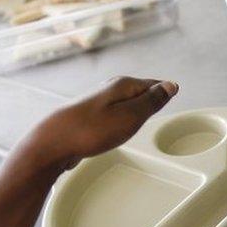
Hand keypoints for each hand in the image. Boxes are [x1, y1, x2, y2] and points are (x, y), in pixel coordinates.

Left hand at [23, 76, 178, 171]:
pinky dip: (122, 121)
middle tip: (160, 113)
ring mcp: (99, 102)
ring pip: (127, 104)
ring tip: (142, 123)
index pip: (155, 85)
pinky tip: (119, 130)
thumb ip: (153, 101)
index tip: (173, 103)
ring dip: (136, 113)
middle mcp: (111, 89)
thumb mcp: (131, 116)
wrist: (54, 142)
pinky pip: (115, 114)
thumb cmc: (93, 130)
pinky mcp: (90, 116)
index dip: (164, 96)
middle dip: (151, 103)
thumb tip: (171, 85)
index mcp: (124, 85)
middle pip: (140, 93)